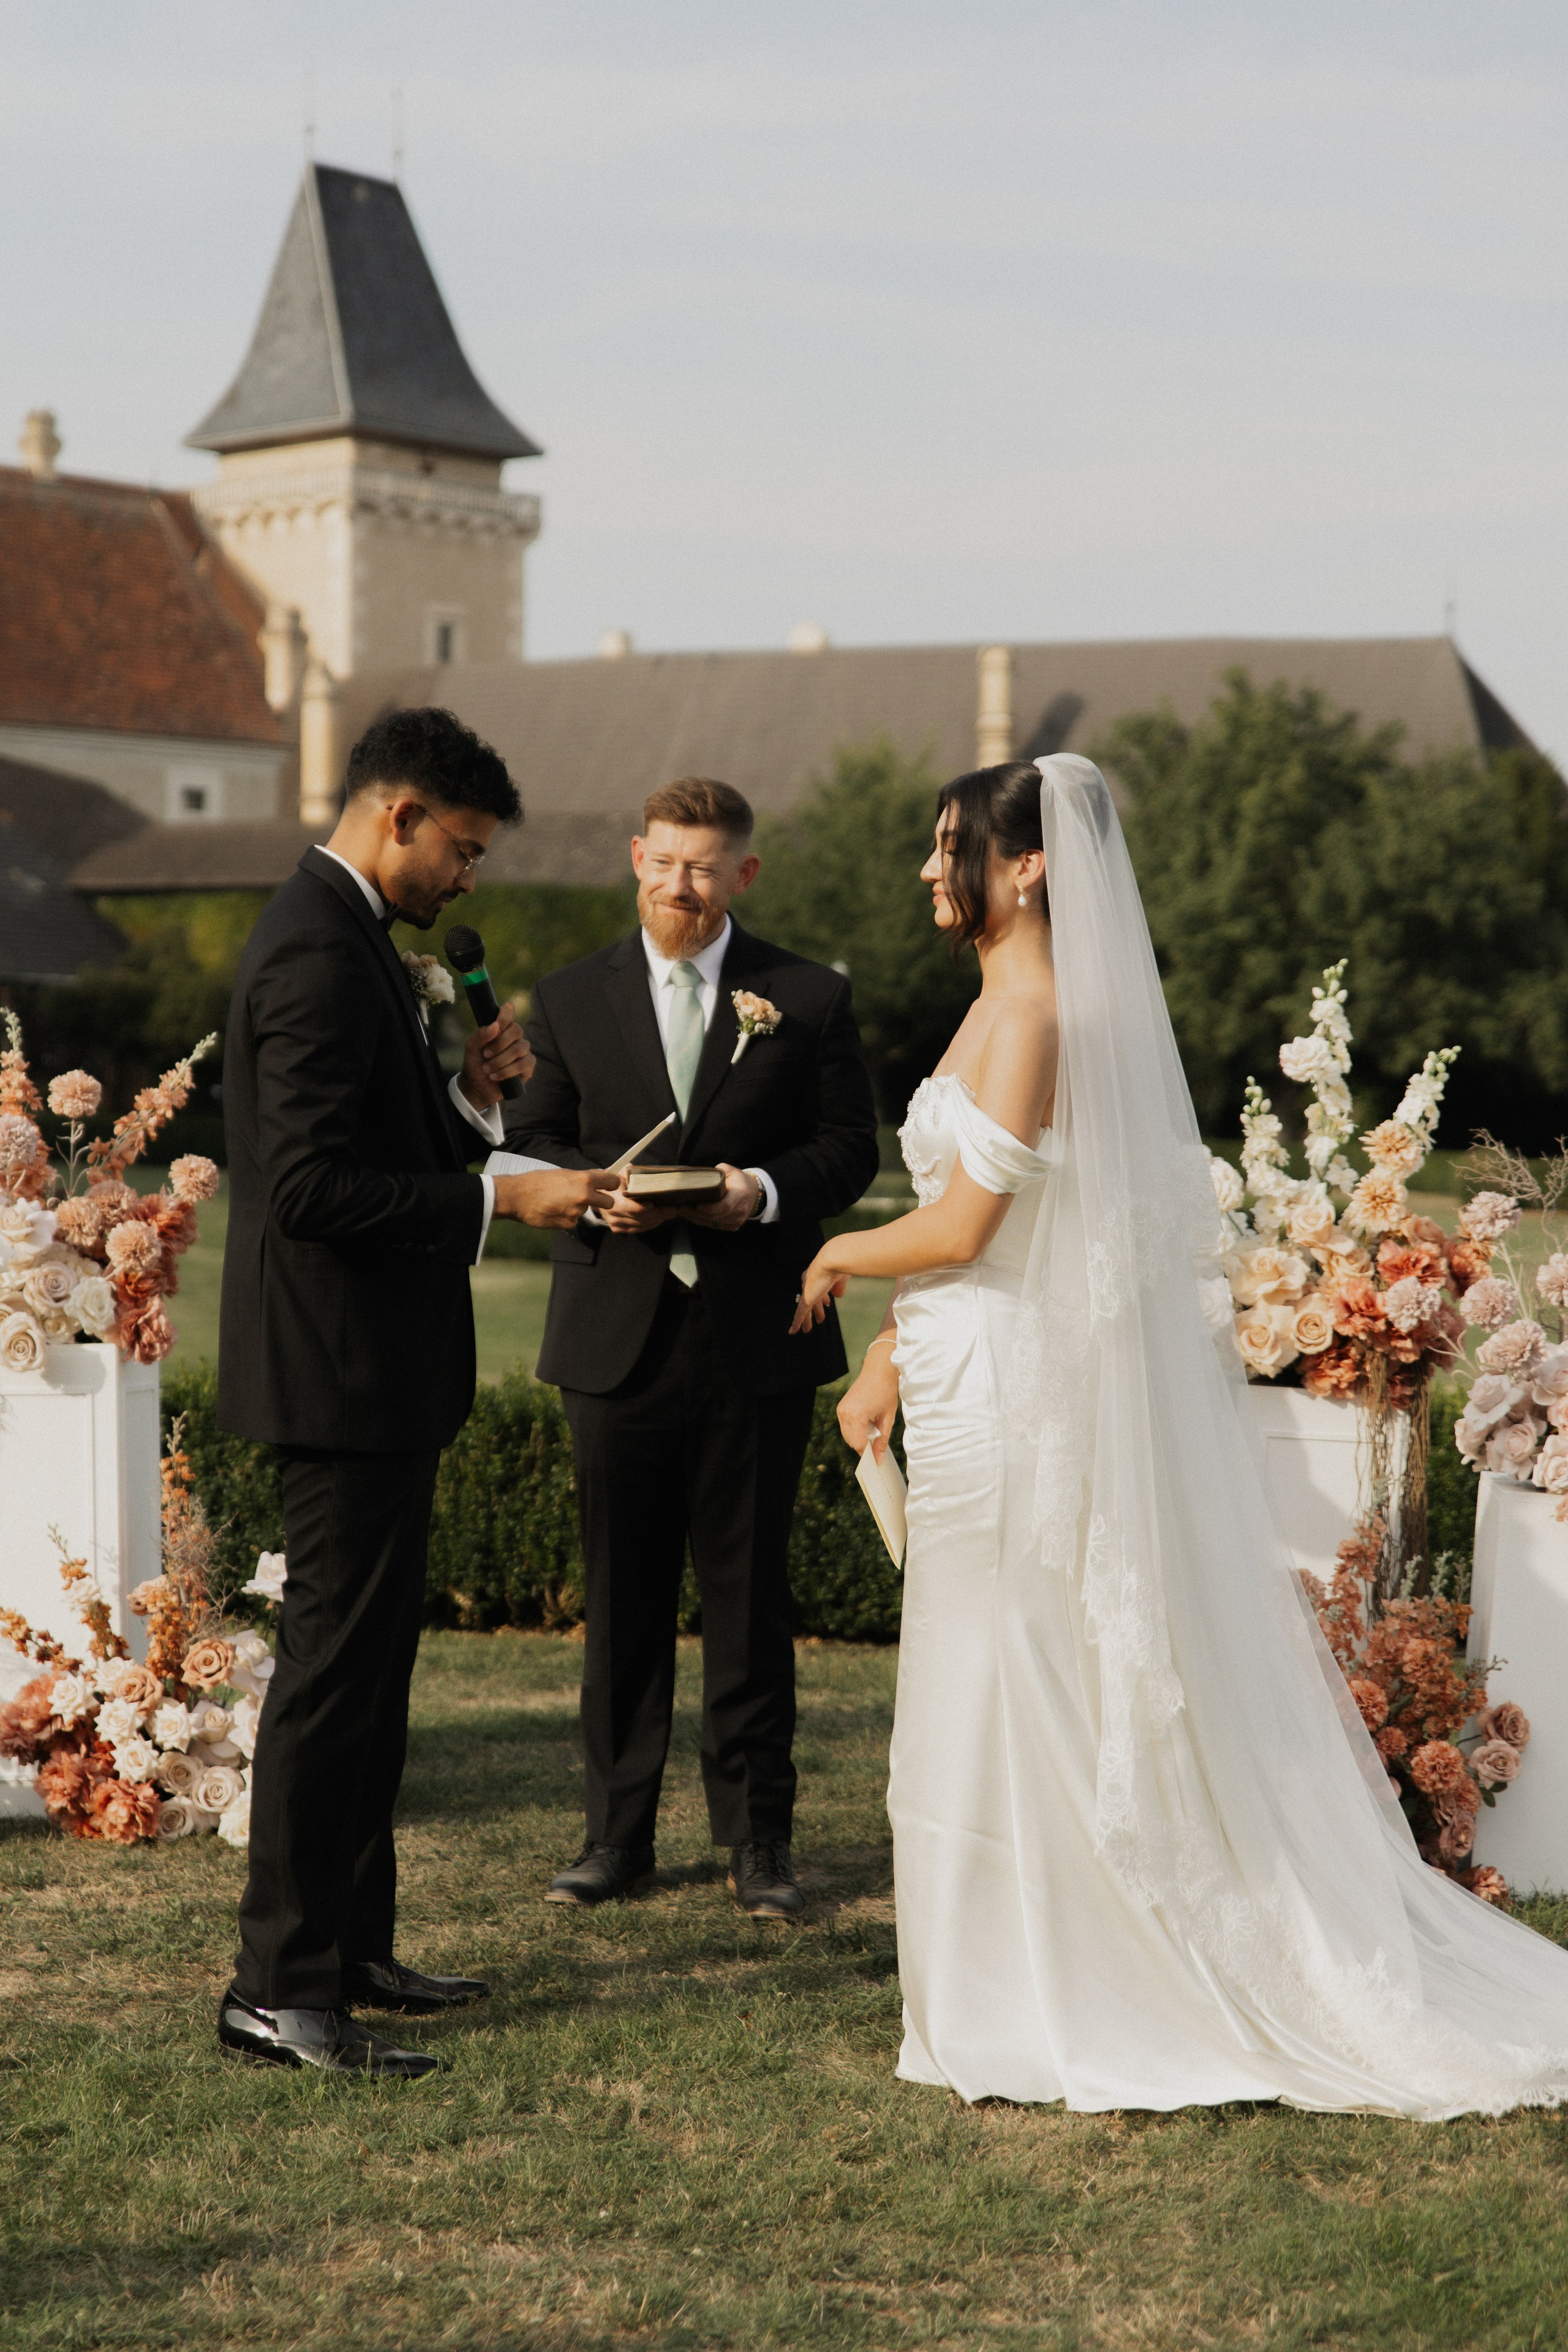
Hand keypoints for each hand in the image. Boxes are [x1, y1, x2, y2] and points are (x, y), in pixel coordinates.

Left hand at [459, 1004, 532, 1111]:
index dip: (505, 1014)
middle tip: (486, 1054)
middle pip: (516, 1030)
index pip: (508, 1013)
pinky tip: (495, 1076)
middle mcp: (515, 1038)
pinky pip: (523, 1064)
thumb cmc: (475, 1064)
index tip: (497, 1022)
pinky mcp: (528, 1067)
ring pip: (519, 1049)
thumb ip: (480, 1035)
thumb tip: (495, 1026)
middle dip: (499, 1043)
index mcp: (501, 1029)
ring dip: (500, 1060)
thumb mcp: (471, 1048)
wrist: (477, 1087)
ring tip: (487, 1069)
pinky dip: (506, 1071)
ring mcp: (523, 1052)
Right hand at [492, 1168, 617, 1228]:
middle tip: (592, 1198)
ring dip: (577, 1208)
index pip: (612, 1182)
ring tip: (559, 1201)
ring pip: (586, 1211)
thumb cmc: (538, 1181)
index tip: (611, 1185)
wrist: (517, 1197)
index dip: (613, 1184)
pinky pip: (574, 1221)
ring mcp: (578, 1212)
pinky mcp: (569, 1224)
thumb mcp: (564, 1173)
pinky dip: (566, 1217)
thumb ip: (582, 1178)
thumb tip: (597, 1179)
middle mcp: (585, 1196)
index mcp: (584, 1179)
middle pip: (609, 1202)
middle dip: (603, 1201)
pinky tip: (554, 1211)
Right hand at [595, 1179, 677, 1232]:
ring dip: (657, 1220)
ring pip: (641, 1226)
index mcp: (614, 1199)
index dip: (651, 1209)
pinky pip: (637, 1230)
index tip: (666, 1205)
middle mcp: (614, 1214)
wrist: (594, 1194)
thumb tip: (643, 1173)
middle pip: (642, 1218)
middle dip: (660, 1214)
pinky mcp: (618, 1229)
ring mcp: (616, 1223)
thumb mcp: (617, 1171)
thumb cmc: (609, 1180)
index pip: (634, 1208)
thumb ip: (629, 1171)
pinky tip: (658, 1219)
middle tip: (674, 1209)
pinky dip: (649, 1225)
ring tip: (669, 1213)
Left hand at [685, 1163, 760, 1231]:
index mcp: (740, 1194)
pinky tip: (691, 1215)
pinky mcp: (733, 1226)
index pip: (724, 1206)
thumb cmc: (738, 1179)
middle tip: (681, 1207)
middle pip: (715, 1216)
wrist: (753, 1192)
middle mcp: (740, 1210)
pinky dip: (702, 1221)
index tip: (696, 1204)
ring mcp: (737, 1220)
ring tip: (682, 1211)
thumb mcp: (729, 1170)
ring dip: (695, 1219)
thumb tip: (696, 1178)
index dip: (709, 1208)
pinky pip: (714, 1226)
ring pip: (712, 1223)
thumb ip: (714, 1174)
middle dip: (696, 1213)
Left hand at [788, 1249, 846, 1334]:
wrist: (833, 1259)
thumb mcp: (842, 1277)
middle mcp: (811, 1281)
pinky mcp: (806, 1298)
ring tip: (807, 1329)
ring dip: (807, 1319)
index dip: (823, 1297)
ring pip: (805, 1308)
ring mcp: (807, 1289)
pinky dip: (797, 1323)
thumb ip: (839, 1286)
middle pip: (812, 1298)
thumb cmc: (840, 1262)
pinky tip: (793, 1331)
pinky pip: (800, 1313)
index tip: (828, 1303)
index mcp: (819, 1273)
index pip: (819, 1288)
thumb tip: (838, 1296)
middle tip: (820, 1319)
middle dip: (816, 1310)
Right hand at [837, 1346, 898, 1460]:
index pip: (859, 1444)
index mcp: (855, 1416)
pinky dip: (855, 1430)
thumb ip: (882, 1440)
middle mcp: (844, 1413)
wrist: (879, 1369)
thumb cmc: (886, 1391)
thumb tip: (878, 1459)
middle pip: (852, 1442)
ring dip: (859, 1438)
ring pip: (848, 1435)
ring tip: (874, 1429)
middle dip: (864, 1446)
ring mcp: (841, 1410)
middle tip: (878, 1445)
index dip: (868, 1454)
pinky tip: (867, 1423)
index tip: (877, 1460)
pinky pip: (846, 1426)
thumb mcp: (888, 1418)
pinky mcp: (841, 1407)